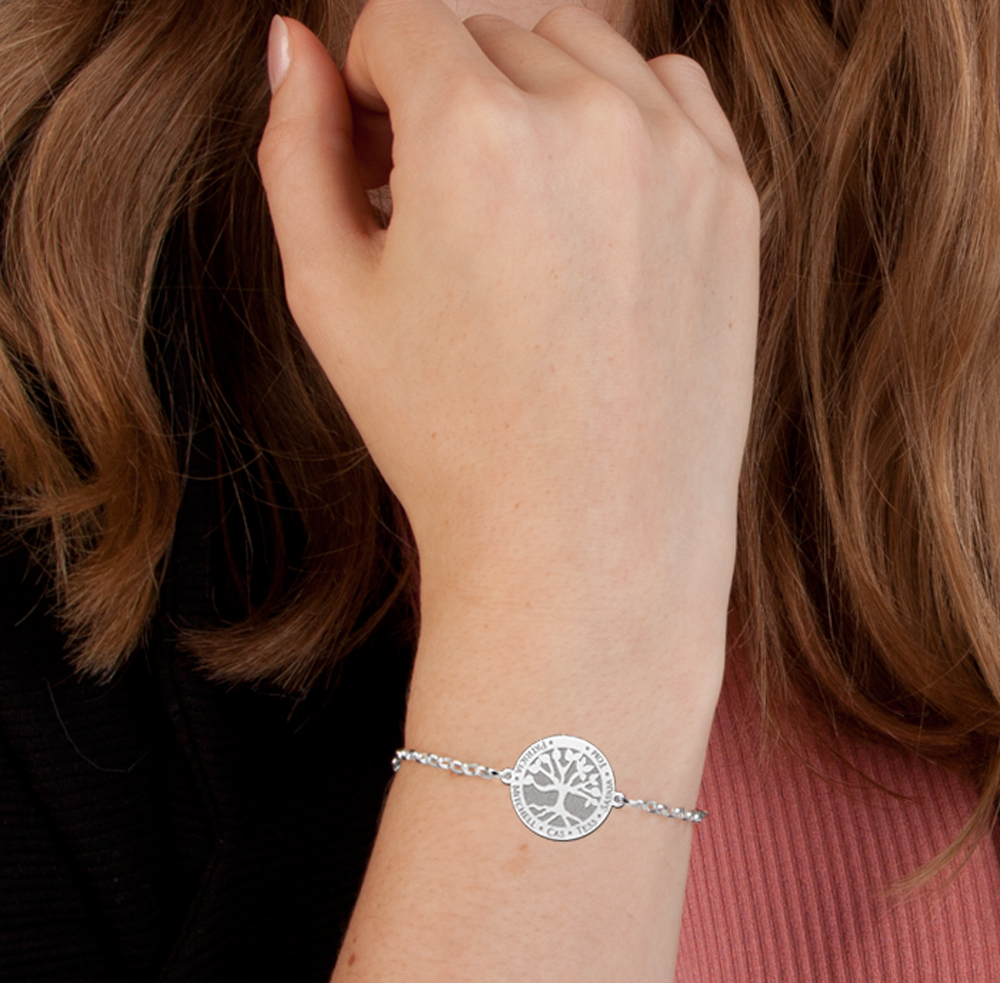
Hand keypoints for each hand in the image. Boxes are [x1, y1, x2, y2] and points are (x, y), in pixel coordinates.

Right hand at [258, 0, 758, 655]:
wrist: (586, 541)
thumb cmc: (447, 437)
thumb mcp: (330, 298)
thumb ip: (295, 152)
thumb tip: (295, 49)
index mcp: (474, 135)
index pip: (402, 21)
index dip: (373, 82)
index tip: (381, 154)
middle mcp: (589, 121)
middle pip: (492, 31)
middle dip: (450, 92)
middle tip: (443, 198)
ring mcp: (677, 156)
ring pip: (583, 50)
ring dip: (534, 96)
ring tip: (516, 207)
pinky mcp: (732, 199)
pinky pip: (669, 94)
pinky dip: (620, 118)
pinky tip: (589, 203)